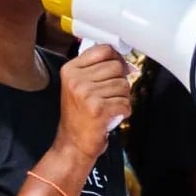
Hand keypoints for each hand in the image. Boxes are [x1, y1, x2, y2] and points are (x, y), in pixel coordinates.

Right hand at [55, 44, 130, 159]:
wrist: (72, 144)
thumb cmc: (79, 117)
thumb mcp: (78, 86)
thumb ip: (96, 69)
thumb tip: (123, 60)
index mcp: (70, 70)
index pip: (104, 50)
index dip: (116, 59)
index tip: (117, 68)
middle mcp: (76, 80)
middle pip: (117, 66)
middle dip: (120, 81)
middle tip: (111, 95)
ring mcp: (86, 93)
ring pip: (124, 85)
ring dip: (122, 98)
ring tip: (109, 106)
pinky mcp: (98, 108)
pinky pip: (125, 102)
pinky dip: (124, 111)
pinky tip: (112, 115)